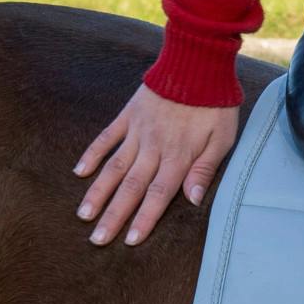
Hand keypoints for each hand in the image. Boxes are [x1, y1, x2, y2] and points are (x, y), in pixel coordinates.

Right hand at [73, 84, 240, 247]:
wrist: (198, 61)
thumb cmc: (216, 103)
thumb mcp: (223, 137)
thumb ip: (206, 169)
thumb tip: (194, 200)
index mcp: (178, 155)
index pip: (159, 194)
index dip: (144, 218)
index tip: (129, 241)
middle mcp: (154, 147)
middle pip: (131, 187)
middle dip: (114, 215)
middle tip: (97, 240)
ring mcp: (138, 130)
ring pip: (114, 166)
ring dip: (98, 192)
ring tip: (83, 215)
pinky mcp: (129, 114)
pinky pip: (107, 136)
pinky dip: (92, 153)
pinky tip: (80, 172)